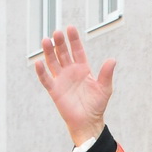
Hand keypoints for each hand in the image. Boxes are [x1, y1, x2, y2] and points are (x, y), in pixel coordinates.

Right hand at [34, 27, 116, 146]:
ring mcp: (61, 79)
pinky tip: (38, 62)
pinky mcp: (54, 90)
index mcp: (83, 68)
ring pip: (53, 62)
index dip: (74, 40)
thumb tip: (112, 60)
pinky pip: (46, 79)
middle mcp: (70, 71)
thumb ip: (106, 74)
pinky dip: (41, 71)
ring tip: (46, 41)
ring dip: (49, 52)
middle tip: (57, 32)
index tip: (70, 28)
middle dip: (60, 43)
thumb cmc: (97, 106)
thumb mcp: (104, 89)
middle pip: (63, 53)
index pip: (77, 50)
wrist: (88, 122)